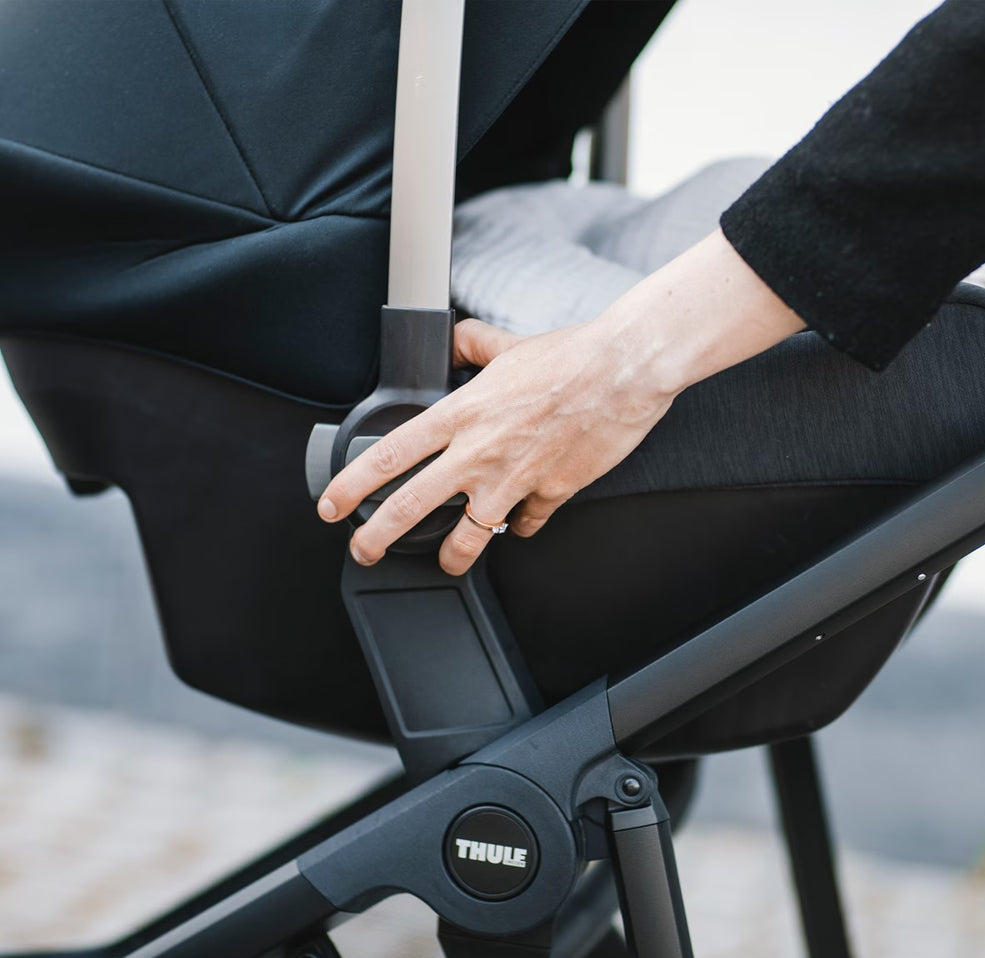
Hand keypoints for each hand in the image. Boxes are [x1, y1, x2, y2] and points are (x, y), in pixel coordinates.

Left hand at [318, 314, 678, 574]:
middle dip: (377, 536)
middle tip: (364, 550)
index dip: (352, 485)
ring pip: (469, 536)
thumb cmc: (570, 356)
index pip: (389, 455)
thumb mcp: (508, 345)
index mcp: (461, 414)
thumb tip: (457, 339)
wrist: (624, 370)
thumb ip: (473, 345)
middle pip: (412, 506)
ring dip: (453, 557)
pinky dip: (519, 526)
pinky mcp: (552, 493)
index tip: (333, 505)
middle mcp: (480, 452)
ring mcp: (515, 478)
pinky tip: (517, 522)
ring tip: (447, 563)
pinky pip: (526, 523)